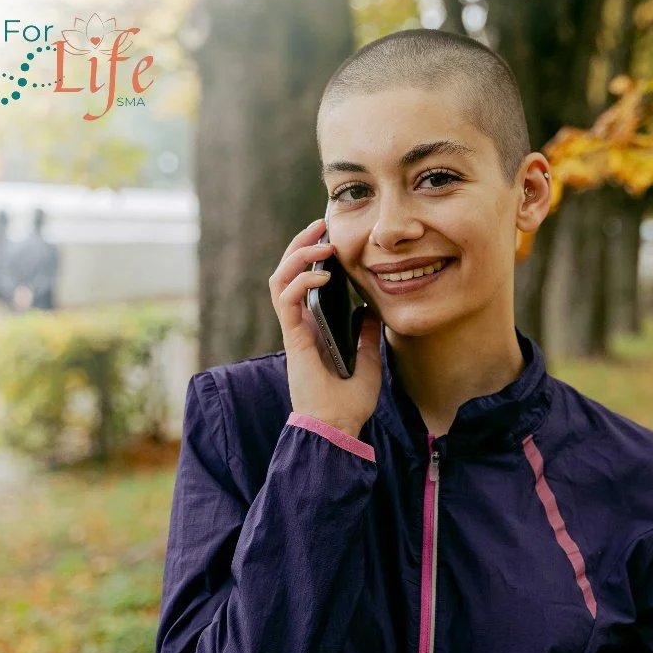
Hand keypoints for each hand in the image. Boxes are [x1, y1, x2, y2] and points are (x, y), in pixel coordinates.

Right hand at [269, 218, 382, 437]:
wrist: (337, 428)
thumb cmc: (349, 403)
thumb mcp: (369, 361)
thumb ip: (366, 335)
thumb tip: (371, 311)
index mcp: (313, 328)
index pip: (305, 282)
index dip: (313, 257)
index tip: (332, 239)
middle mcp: (300, 324)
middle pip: (288, 273)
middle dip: (302, 244)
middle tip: (321, 225)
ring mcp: (293, 329)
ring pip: (281, 279)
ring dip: (298, 255)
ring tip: (321, 243)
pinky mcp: (292, 337)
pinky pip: (287, 299)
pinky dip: (301, 280)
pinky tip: (323, 275)